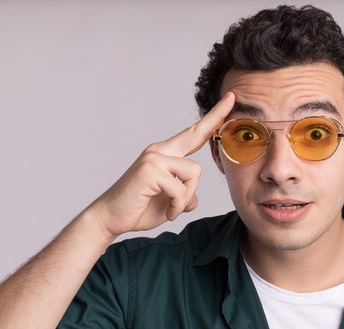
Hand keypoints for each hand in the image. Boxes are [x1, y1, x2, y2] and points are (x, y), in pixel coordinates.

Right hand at [89, 92, 234, 237]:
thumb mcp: (170, 203)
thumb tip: (193, 200)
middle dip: (216, 117)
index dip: (213, 118)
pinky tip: (167, 212)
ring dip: (187, 196)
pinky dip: (177, 205)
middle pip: (197, 134)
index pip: (193, 134)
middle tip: (233, 96)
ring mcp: (154, 158)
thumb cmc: (139, 209)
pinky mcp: (150, 170)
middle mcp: (159, 151)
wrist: (111, 218)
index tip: (230, 99)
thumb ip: (184, 197)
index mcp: (165, 154)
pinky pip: (181, 189)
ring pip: (194, 172)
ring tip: (172, 208)